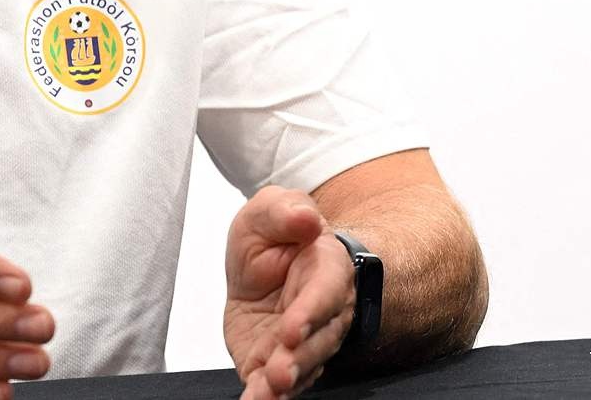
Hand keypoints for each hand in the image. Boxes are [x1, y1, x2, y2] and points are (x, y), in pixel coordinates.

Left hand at [222, 187, 354, 399]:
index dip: (311, 312)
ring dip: (285, 384)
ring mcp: (301, 342)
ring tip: (267, 392)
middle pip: (318, 341)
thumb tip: (306, 218)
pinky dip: (263, 396)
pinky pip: (274, 384)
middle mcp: (322, 313)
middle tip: (278, 373)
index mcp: (327, 269)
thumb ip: (286, 211)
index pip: (326, 293)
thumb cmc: (279, 237)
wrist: (272, 263)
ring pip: (301, 367)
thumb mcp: (271, 210)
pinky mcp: (275, 360)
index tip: (292, 329)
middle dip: (298, 360)